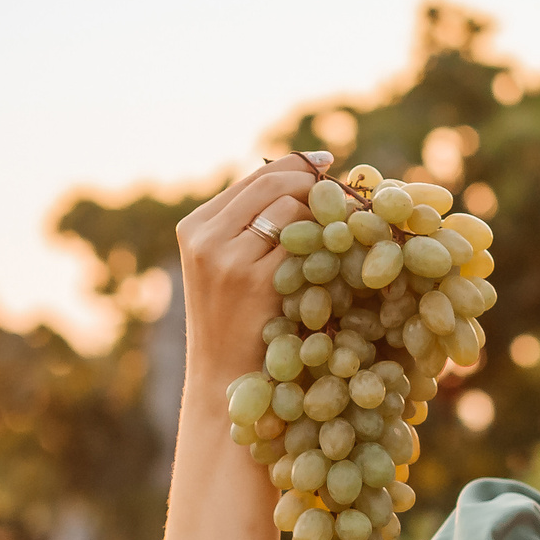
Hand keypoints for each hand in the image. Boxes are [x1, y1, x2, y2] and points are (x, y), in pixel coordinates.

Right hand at [173, 150, 332, 372]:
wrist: (222, 377)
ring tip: (342, 230)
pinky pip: (303, 244)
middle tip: (344, 195)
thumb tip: (304, 181)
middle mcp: (206, 237)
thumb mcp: (224, 266)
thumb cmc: (233, 323)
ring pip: (291, 208)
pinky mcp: (255, 281)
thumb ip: (248, 226)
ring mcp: (228, 258)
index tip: (326, 162)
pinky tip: (339, 255)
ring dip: (323, 216)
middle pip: (274, 183)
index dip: (296, 165)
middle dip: (314, 184)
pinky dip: (326, 245)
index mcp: (195, 226)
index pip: (255, 178)